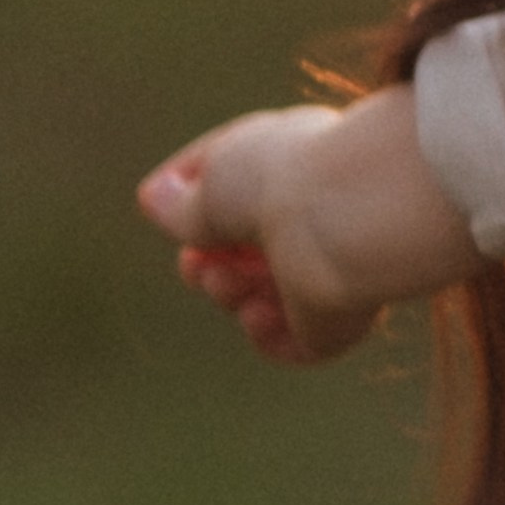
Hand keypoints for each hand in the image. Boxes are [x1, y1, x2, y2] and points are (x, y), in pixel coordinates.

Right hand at [138, 88, 486, 364]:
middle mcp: (315, 215)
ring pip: (260, 296)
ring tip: (232, 281)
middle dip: (205, 261)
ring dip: (229, 293)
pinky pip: (291, 342)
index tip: (158, 202)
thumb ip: (184, 202)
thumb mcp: (215, 180)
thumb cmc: (282, 180)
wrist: (347, 221)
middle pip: (241, 250)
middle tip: (197, 264)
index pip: (237, 181)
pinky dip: (265, 334)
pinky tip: (260, 312)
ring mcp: (331, 268)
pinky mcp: (342, 319)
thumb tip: (156, 199)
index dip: (191, 194)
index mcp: (296, 162)